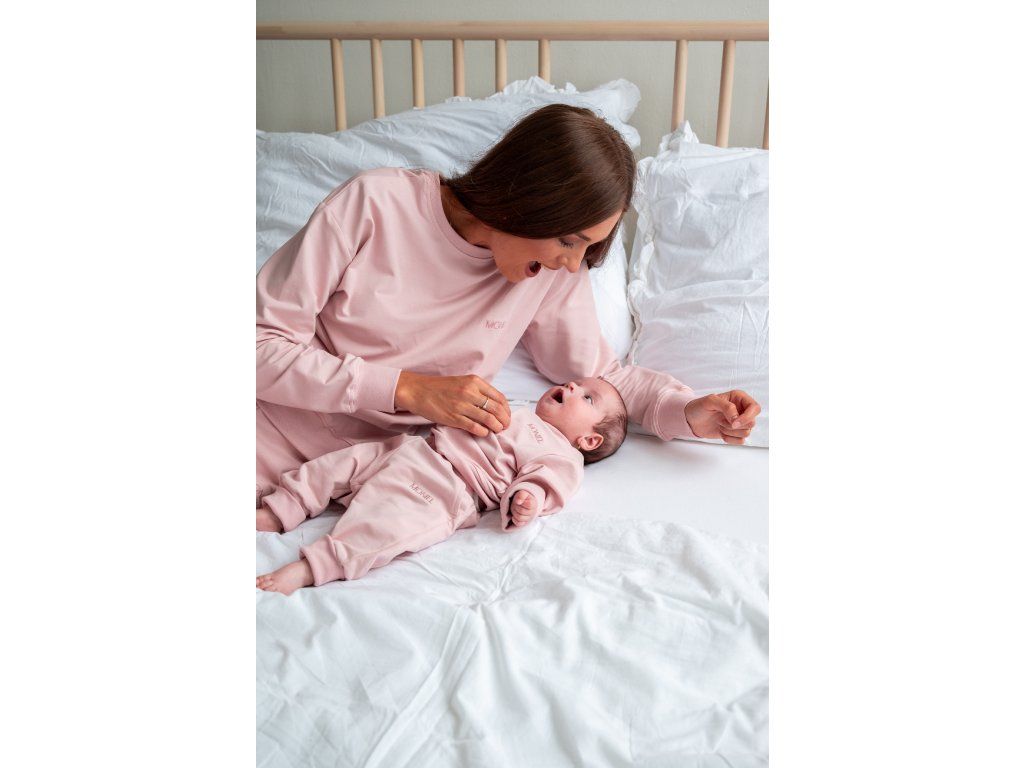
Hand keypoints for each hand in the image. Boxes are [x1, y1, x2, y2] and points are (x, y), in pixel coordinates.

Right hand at [395, 371, 510, 436]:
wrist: (417, 391)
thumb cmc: (440, 387)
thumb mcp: (462, 382)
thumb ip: (478, 390)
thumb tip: (494, 405)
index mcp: (474, 381)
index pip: (499, 397)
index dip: (506, 409)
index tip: (507, 415)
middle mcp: (470, 392)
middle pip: (496, 409)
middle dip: (504, 420)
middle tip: (505, 426)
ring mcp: (462, 405)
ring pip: (488, 419)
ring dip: (496, 427)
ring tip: (497, 430)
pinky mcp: (454, 418)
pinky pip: (475, 427)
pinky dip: (483, 432)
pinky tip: (483, 432)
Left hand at [507, 490, 537, 528]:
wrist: (523, 502)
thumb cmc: (522, 497)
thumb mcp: (522, 493)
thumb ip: (521, 495)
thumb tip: (518, 502)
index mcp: (534, 504)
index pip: (529, 505)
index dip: (522, 502)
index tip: (519, 500)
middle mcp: (532, 512)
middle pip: (522, 511)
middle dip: (516, 506)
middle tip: (515, 504)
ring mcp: (528, 518)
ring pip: (520, 518)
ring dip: (514, 512)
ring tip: (515, 508)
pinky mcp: (524, 522)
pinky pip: (519, 524)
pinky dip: (514, 520)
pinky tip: (513, 516)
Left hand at [683, 390, 760, 444]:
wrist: (691, 419)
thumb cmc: (699, 406)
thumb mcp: (710, 401)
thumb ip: (726, 407)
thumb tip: (736, 419)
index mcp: (739, 398)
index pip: (755, 408)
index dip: (747, 417)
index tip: (734, 423)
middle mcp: (742, 410)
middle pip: (752, 423)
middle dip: (735, 425)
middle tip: (720, 421)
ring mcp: (739, 422)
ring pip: (746, 433)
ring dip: (730, 431)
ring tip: (719, 424)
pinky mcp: (735, 433)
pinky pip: (740, 441)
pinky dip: (729, 439)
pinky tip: (720, 432)